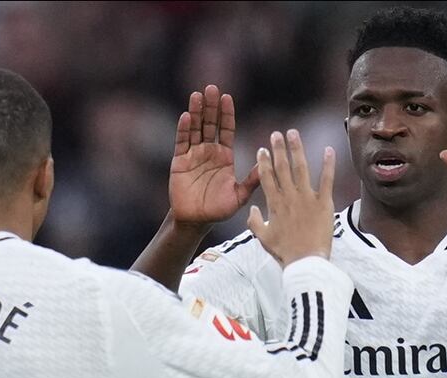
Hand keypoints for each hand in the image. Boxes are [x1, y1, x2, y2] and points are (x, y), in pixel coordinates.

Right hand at [169, 85, 260, 226]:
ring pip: (195, 128)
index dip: (226, 114)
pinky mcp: (179, 161)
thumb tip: (267, 164)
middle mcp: (208, 151)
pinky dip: (183, 129)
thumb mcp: (239, 195)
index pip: (226, 129)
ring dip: (195, 112)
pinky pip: (181, 142)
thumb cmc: (218, 210)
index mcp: (224, 156)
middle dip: (211, 106)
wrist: (196, 221)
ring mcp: (193, 155)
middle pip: (210, 123)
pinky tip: (186, 116)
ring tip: (197, 95)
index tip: (227, 97)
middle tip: (212, 88)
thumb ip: (252, 180)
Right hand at [248, 129, 335, 266]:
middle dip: (278, 148)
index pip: (266, 177)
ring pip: (301, 168)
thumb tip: (254, 208)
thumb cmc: (285, 252)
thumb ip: (255, 222)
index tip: (262, 149)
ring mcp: (307, 198)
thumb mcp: (264, 238)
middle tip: (276, 134)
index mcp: (274, 204)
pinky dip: (328, 164)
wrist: (305, 261)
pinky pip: (326, 179)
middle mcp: (289, 197)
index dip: (264, 162)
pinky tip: (329, 149)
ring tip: (293, 134)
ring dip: (297, 149)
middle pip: (282, 167)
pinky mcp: (324, 202)